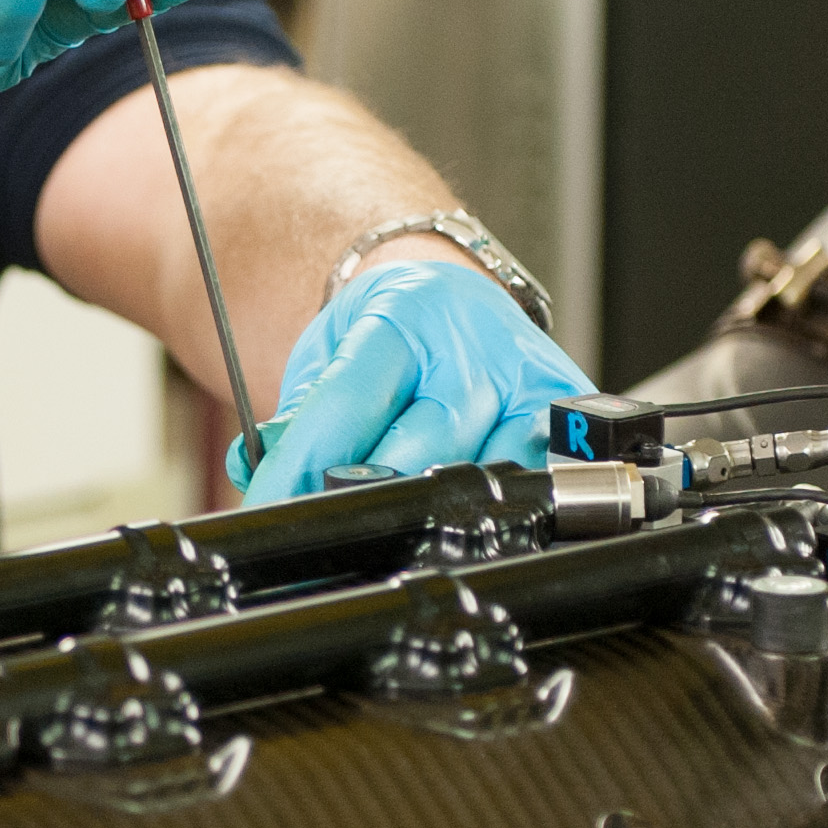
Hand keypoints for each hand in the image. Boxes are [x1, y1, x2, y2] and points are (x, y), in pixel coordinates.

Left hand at [232, 258, 594, 504]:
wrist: (450, 293)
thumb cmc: (384, 332)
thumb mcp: (326, 355)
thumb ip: (296, 421)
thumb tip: (261, 483)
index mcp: (404, 316)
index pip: (346, 406)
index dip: (300, 472)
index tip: (270, 512)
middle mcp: (475, 348)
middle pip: (419, 456)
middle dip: (364, 502)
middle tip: (328, 534)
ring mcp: (528, 381)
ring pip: (479, 484)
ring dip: (427, 518)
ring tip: (391, 532)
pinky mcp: (566, 411)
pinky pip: (535, 482)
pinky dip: (495, 510)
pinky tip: (461, 520)